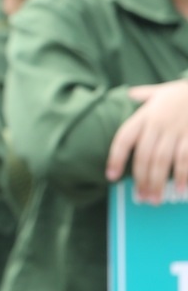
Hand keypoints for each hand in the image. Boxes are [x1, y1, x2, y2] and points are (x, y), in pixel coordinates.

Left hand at [111, 82, 187, 202]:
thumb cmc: (184, 93)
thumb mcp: (161, 91)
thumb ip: (144, 95)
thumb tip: (130, 94)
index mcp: (145, 115)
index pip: (124, 138)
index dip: (115, 158)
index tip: (111, 176)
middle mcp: (158, 123)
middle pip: (143, 155)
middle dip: (141, 179)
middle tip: (141, 197)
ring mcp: (177, 130)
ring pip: (162, 161)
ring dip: (158, 182)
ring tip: (155, 199)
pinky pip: (185, 159)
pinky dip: (183, 176)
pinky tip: (181, 190)